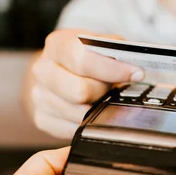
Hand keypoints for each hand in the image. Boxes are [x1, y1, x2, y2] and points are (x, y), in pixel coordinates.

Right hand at [27, 29, 144, 138]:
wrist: (60, 76)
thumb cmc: (87, 60)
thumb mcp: (100, 46)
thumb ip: (116, 51)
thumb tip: (135, 67)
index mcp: (57, 45)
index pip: (82, 58)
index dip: (112, 68)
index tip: (136, 74)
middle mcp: (43, 70)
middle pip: (80, 90)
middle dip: (104, 91)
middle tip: (114, 88)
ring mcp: (39, 96)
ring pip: (79, 113)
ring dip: (98, 109)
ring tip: (103, 99)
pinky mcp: (42, 119)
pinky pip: (74, 129)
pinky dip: (89, 123)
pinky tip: (92, 111)